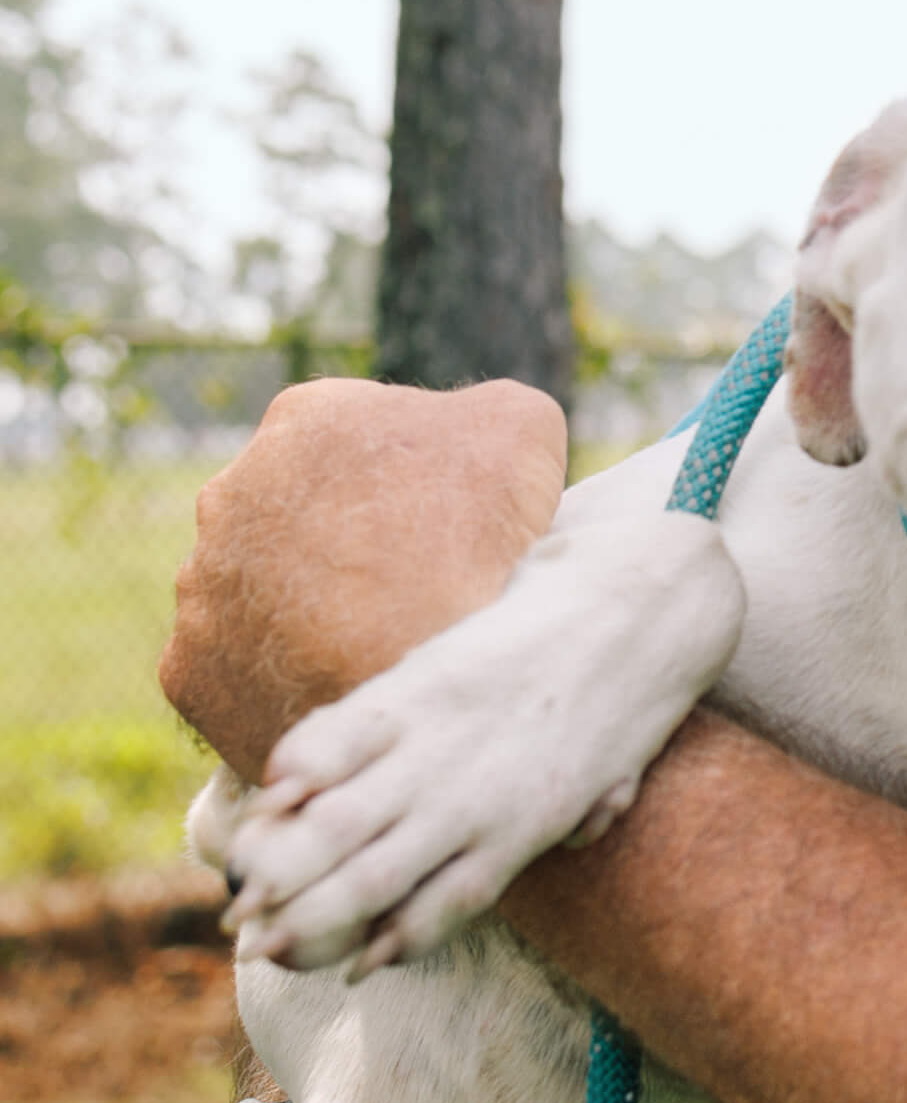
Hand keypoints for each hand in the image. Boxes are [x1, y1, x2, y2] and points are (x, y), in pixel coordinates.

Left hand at [162, 378, 567, 779]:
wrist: (409, 661)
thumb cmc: (467, 525)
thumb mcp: (521, 426)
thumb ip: (491, 415)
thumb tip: (480, 438)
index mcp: (307, 417)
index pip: (362, 434)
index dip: (418, 474)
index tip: (453, 517)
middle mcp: (231, 492)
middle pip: (305, 514)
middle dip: (352, 542)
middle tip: (417, 583)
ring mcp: (201, 585)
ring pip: (263, 592)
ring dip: (311, 611)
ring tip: (379, 644)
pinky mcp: (189, 670)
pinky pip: (240, 669)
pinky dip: (283, 676)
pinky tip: (337, 687)